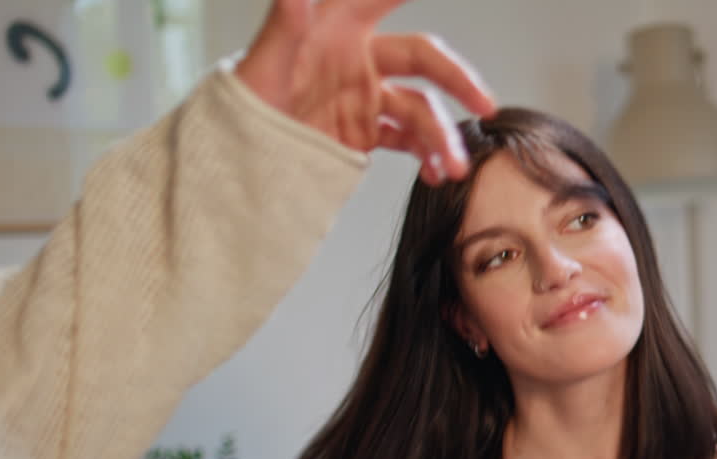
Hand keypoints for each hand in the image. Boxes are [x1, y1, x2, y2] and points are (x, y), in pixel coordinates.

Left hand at [234, 0, 495, 184]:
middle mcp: (358, 59)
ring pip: (420, 109)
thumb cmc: (237, 108)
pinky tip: (436, 174)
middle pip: (423, 60)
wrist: (232, 161)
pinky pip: (407, 140)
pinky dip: (427, 157)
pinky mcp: (364, 132)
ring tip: (453, 168)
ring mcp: (364, 97)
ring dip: (443, 137)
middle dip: (459, 80)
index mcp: (336, 29)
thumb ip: (284, 26)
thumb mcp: (258, 70)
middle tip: (484, 105)